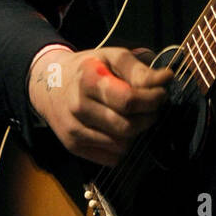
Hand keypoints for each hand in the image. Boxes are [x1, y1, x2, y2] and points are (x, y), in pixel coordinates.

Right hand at [28, 46, 172, 165]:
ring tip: (135, 116)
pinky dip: (122, 147)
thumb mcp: (112, 57)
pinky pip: (110, 158)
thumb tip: (165, 79)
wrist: (49, 83)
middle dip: (148, 118)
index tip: (161, 93)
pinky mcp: (73, 146)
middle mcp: (79, 107)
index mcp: (89, 80)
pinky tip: (119, 129)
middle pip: (127, 126)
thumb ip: (139, 69)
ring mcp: (74, 130)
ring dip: (136, 133)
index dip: (152, 99)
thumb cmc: (88, 68)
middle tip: (152, 107)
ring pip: (121, 145)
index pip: (129, 100)